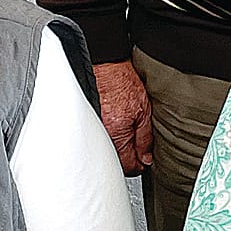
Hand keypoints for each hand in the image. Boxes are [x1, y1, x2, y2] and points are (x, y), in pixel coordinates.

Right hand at [94, 60, 154, 174]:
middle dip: (127, 157)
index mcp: (117, 134)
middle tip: (135, 143)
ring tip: (123, 130)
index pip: (129, 166)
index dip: (140, 163)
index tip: (145, 158)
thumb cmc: (122, 82)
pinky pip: (96, 140)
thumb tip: (146, 158)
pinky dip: (105, 138)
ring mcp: (91, 131)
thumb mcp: (144, 110)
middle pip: (115, 162)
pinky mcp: (84, 125)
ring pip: (106, 152)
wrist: (104, 65)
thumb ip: (145, 138)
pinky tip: (111, 125)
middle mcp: (101, 136)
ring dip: (116, 148)